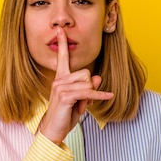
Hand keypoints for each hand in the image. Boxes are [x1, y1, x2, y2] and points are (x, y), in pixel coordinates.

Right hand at [39, 27, 113, 144]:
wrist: (52, 130)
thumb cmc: (64, 115)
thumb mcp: (79, 100)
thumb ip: (88, 87)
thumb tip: (98, 78)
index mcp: (60, 78)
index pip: (62, 58)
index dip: (62, 44)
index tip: (60, 30)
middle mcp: (59, 80)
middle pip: (85, 73)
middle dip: (90, 88)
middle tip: (84, 102)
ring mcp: (61, 88)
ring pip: (87, 82)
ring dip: (91, 96)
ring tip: (82, 107)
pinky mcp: (66, 96)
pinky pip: (88, 92)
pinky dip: (99, 96)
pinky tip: (108, 96)